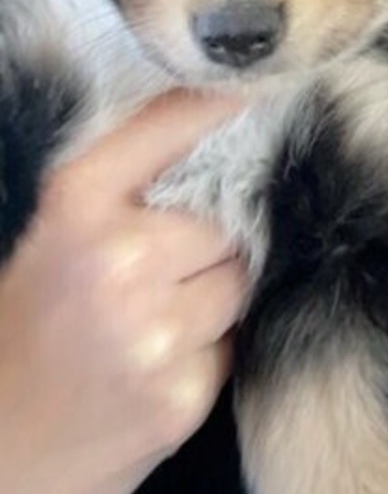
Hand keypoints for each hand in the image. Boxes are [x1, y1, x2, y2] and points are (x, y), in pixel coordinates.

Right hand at [0, 90, 249, 493]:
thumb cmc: (22, 336)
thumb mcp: (51, 240)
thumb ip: (126, 188)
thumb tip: (226, 121)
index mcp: (77, 203)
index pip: (177, 123)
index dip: (225, 106)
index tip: (258, 96)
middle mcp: (117, 258)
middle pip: (228, 216)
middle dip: (217, 237)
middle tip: (177, 264)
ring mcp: (151, 332)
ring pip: (239, 282)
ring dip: (216, 297)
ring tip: (161, 319)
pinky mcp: (178, 398)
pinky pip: (230, 347)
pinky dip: (208, 354)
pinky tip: (159, 368)